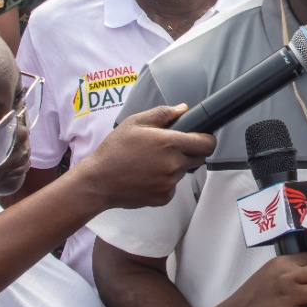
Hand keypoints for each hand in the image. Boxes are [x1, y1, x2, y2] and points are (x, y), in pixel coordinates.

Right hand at [75, 105, 214, 210]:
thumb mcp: (135, 122)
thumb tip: (183, 109)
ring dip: (175, 166)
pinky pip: (173, 187)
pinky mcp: (164, 197)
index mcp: (170, 143)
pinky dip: (165, 181)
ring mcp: (170, 183)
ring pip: (184, 172)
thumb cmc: (115, 150)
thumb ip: (163, 114)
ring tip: (151, 162)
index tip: (202, 138)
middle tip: (170, 148)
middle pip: (199, 158)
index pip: (207, 143)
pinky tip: (147, 176)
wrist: (99, 181)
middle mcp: (174, 164)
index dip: (207, 139)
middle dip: (191, 151)